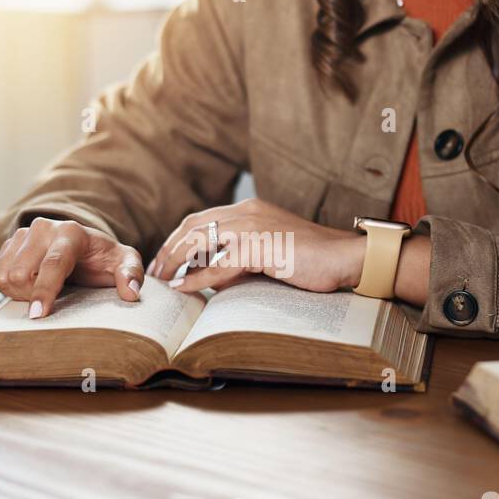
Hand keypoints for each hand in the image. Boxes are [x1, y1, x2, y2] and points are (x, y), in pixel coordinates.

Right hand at [0, 217, 142, 317]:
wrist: (84, 246)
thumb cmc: (104, 259)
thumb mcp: (125, 263)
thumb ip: (131, 273)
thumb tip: (131, 293)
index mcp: (72, 232)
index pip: (54, 264)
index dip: (44, 291)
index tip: (38, 315)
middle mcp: (44, 228)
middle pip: (22, 273)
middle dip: (33, 295)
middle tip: (51, 301)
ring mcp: (23, 233)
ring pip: (5, 275)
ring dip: (20, 293)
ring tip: (41, 292)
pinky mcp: (9, 243)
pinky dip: (9, 288)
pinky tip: (29, 287)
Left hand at [147, 198, 363, 293]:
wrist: (346, 257)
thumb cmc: (313, 260)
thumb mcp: (269, 254)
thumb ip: (241, 260)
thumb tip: (211, 279)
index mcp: (249, 210)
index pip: (200, 219)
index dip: (176, 240)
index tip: (162, 261)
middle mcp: (247, 212)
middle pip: (192, 225)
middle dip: (168, 249)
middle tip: (153, 273)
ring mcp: (254, 227)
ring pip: (200, 240)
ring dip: (176, 261)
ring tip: (162, 281)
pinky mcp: (262, 246)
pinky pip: (220, 263)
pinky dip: (198, 276)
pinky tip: (184, 288)